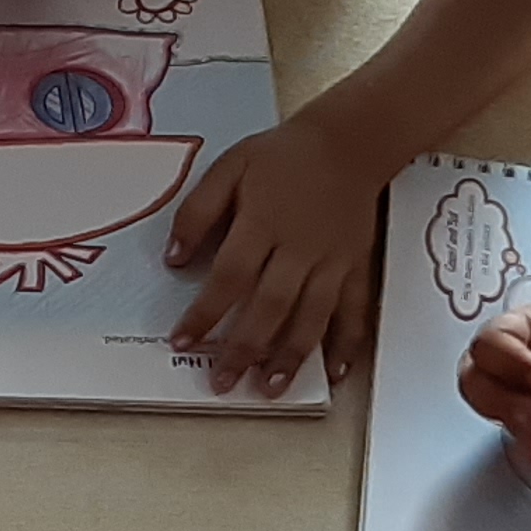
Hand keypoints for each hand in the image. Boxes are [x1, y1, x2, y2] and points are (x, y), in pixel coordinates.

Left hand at [166, 113, 382, 394]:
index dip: (205, 313)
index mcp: (262, 224)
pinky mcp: (356, 266)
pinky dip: (347, 342)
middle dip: (243, 348)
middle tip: (221, 383)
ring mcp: (332, 261)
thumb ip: (198, 212)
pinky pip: (355, 309)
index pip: (229, 277)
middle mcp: (298, 249)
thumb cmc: (282, 156)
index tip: (181, 342)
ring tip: (268, 389)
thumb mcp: (229, 168)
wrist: (350, 142)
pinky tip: (337, 372)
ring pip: (311, 316)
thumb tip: (173, 260)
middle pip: (269, 306)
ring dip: (290, 356)